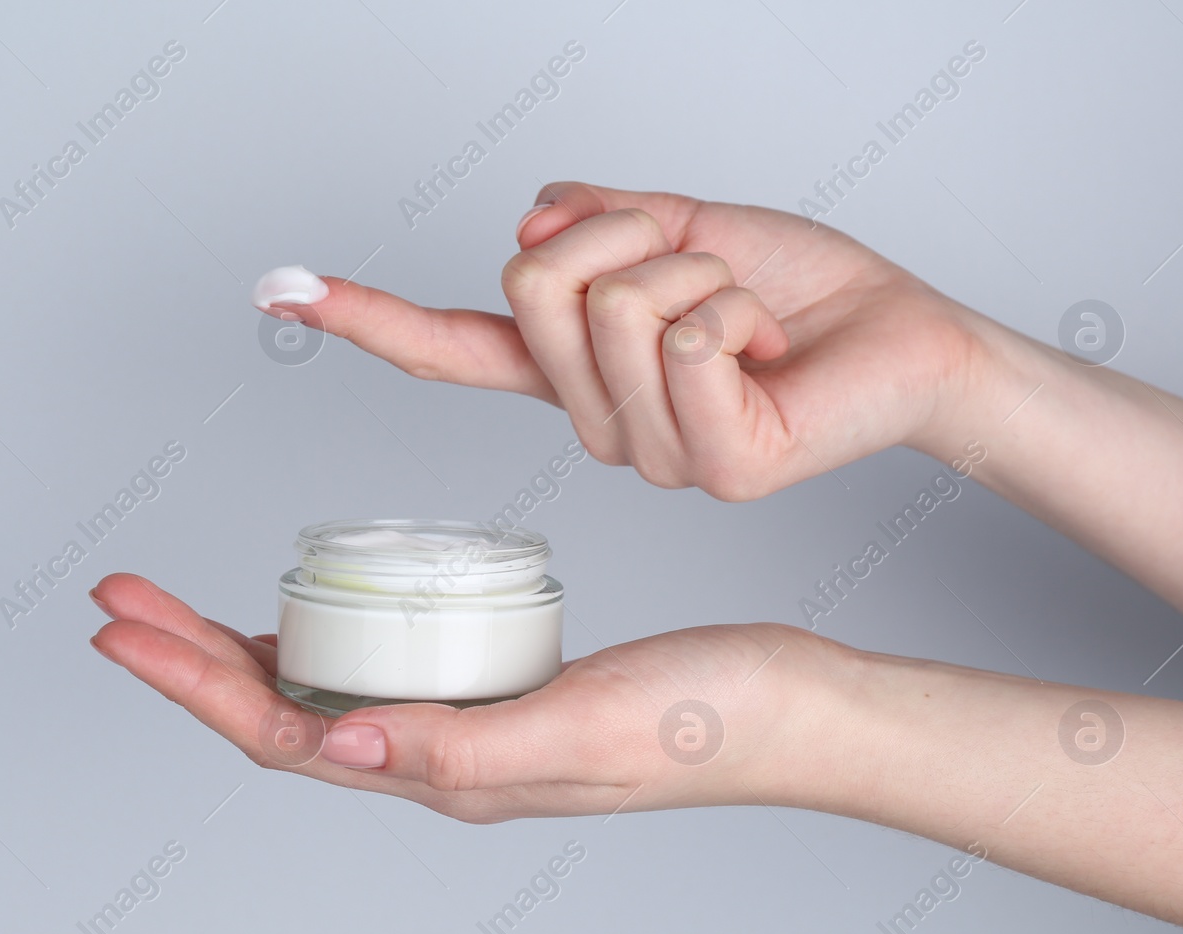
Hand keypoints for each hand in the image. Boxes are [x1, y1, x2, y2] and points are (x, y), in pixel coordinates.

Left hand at [87, 572, 841, 821]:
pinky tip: (314, 611)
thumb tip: (335, 743)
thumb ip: (459, 748)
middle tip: (122, 598)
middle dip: (190, 659)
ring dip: (240, 652)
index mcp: (451, 775)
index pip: (285, 732)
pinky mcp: (502, 691)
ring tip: (181, 607)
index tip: (125, 625)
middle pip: (282, 712)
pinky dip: (323, 637)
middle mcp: (446, 760)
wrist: (794, 706)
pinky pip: (382, 672)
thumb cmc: (710, 720)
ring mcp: (472, 728)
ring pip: (323, 693)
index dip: (192, 683)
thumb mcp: (580, 729)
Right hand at [257, 181, 991, 499]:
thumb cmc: (800, 292)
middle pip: (536, 282)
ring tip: (744, 313)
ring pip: (616, 305)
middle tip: (692, 263)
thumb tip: (533, 216)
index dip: (369, 316)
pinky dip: (738, 305)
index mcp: (578, 371)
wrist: (901, 333)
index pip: (456, 347)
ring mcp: (653, 456)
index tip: (281, 290)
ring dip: (697, 269)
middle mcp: (599, 425)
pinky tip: (769, 349)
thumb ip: (600, 222)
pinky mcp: (715, 469)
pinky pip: (685, 339)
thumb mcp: (684, 226)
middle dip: (626, 234)